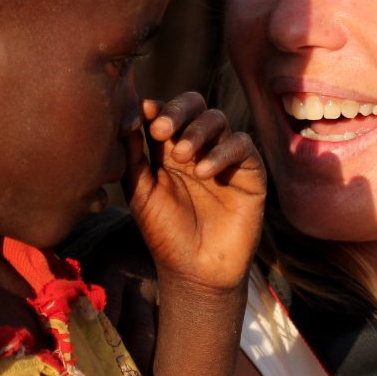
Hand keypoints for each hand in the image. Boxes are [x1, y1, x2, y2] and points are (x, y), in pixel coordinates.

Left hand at [126, 93, 265, 294]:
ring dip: (198, 132)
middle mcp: (198, 145)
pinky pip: (242, 144)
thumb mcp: (141, 194)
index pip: (166, 112)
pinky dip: (222, 152)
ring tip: (182, 158)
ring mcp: (225, 155)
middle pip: (194, 105)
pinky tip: (204, 173)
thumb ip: (133, 157)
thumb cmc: (165, 233)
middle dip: (178, 111)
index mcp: (169, 148)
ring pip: (218, 119)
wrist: (196, 271)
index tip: (144, 114)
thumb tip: (126, 117)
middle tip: (162, 130)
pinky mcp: (250, 170)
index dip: (157, 108)